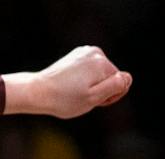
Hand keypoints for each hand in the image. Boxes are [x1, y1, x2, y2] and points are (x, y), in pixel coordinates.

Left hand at [15, 46, 131, 119]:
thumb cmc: (64, 99)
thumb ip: (115, 87)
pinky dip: (84, 79)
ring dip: (92, 85)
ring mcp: (85, 52)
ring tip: (75, 91)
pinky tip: (71, 84)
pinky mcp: (76, 55)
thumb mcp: (93, 98)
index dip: (110, 96)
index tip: (93, 100)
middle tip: (82, 97)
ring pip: (100, 74)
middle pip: (111, 76)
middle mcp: (96, 53)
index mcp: (102, 63)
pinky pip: (90, 70)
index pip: (121, 83)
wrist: (37, 92)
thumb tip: (127, 78)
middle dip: (101, 90)